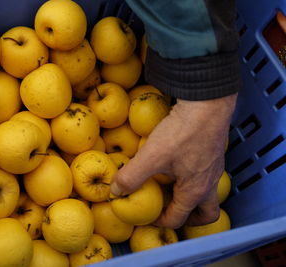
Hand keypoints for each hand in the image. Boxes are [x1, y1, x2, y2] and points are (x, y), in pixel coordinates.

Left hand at [110, 93, 237, 228]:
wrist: (207, 103)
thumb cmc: (182, 133)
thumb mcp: (151, 157)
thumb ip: (131, 176)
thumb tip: (116, 191)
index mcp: (195, 191)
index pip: (179, 218)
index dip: (160, 222)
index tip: (147, 217)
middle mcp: (209, 183)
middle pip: (205, 212)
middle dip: (188, 218)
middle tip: (171, 212)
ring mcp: (214, 167)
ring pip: (206, 192)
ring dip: (189, 195)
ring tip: (169, 187)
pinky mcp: (213, 151)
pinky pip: (204, 174)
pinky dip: (190, 177)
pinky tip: (175, 163)